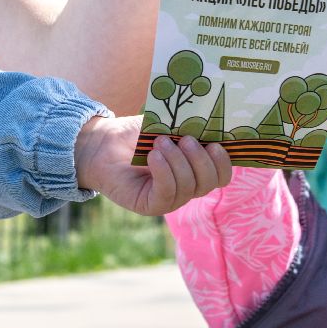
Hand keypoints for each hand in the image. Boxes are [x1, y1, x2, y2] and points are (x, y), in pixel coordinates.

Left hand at [74, 114, 232, 215]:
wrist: (102, 143)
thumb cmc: (136, 134)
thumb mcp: (168, 125)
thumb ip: (188, 126)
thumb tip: (210, 122)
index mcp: (195, 169)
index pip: (221, 176)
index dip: (224, 162)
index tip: (215, 143)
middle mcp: (186, 187)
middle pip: (210, 183)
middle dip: (201, 159)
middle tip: (185, 139)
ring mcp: (169, 199)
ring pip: (189, 187)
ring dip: (178, 161)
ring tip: (160, 143)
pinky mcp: (150, 205)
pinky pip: (168, 193)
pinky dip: (164, 172)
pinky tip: (154, 156)